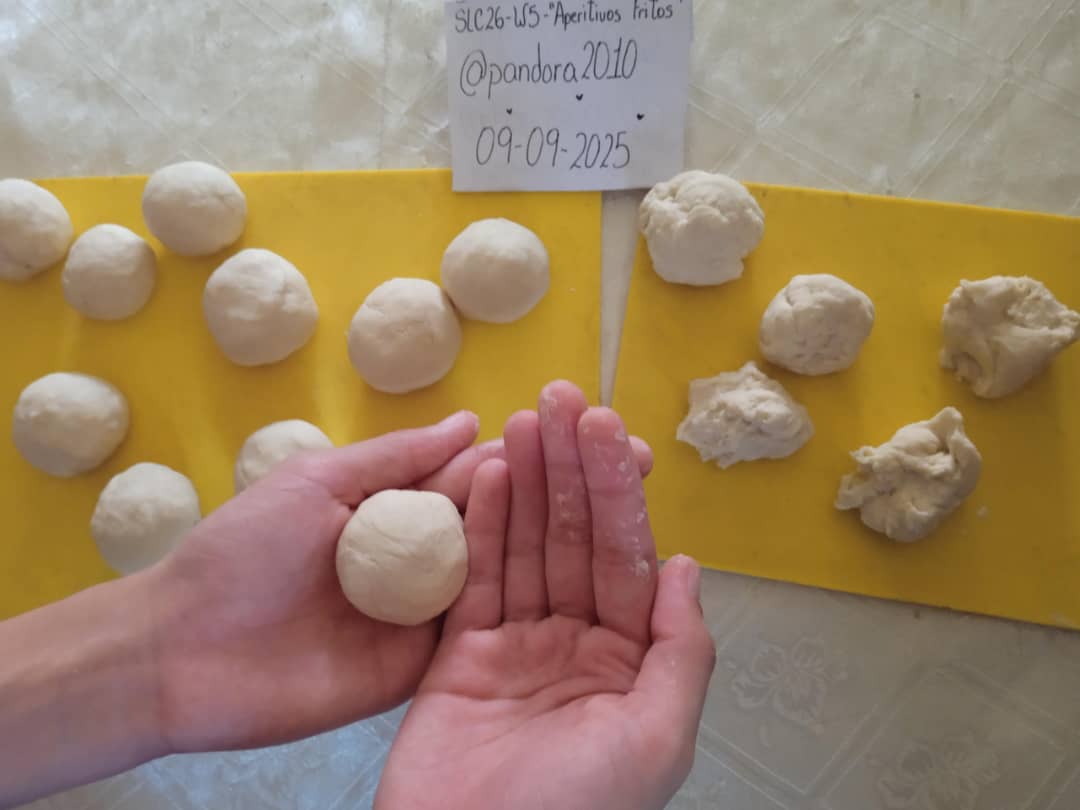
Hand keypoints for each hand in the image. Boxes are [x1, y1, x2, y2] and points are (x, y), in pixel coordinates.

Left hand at [147, 408, 653, 754]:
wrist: (184, 654)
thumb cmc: (241, 553)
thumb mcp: (316, 484)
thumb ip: (395, 459)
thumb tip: (469, 421)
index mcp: (397, 508)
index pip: (482, 475)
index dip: (538, 455)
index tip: (598, 431)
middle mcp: (422, 558)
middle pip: (508, 525)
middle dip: (569, 496)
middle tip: (637, 467)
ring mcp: (425, 615)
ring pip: (505, 578)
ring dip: (562, 549)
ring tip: (632, 517)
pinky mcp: (420, 668)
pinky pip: (477, 635)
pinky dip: (523, 613)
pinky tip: (581, 592)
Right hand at [375, 382, 715, 809]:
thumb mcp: (655, 738)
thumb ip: (682, 651)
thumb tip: (687, 566)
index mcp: (630, 662)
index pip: (626, 557)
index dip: (618, 490)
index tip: (608, 428)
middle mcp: (577, 645)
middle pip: (574, 539)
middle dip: (572, 469)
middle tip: (563, 398)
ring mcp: (516, 647)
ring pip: (525, 548)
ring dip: (528, 482)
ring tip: (525, 419)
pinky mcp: (459, 656)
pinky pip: (474, 580)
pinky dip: (481, 526)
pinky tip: (491, 474)